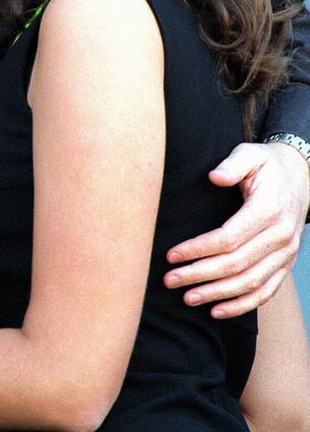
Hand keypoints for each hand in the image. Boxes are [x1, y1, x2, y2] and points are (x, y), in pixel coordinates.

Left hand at [164, 141, 308, 317]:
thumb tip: (214, 177)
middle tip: (169, 280)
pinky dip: (242, 305)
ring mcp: (286, 254)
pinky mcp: (286, 264)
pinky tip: (216, 310)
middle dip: (199, 275)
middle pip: (235, 265)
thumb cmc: (267, 164)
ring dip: (216, 294)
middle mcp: (281, 236)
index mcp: (269, 210)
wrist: (300, 176)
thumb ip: (232, 164)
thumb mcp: (250, 154)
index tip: (171, 254)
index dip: (198, 249)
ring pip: (249, 283)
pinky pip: (265, 291)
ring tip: (186, 297)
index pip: (228, 239)